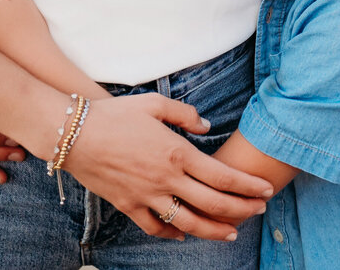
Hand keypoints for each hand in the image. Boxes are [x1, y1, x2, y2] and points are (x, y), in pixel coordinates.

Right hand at [66, 93, 272, 241]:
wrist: (73, 134)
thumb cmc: (116, 114)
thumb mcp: (155, 104)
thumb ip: (186, 115)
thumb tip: (207, 126)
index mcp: (177, 152)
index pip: (222, 176)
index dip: (248, 186)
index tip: (266, 190)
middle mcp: (166, 179)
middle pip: (213, 204)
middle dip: (242, 210)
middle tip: (260, 211)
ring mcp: (146, 196)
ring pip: (188, 223)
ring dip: (214, 230)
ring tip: (232, 232)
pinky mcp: (128, 206)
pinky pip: (154, 227)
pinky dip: (172, 234)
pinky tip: (184, 234)